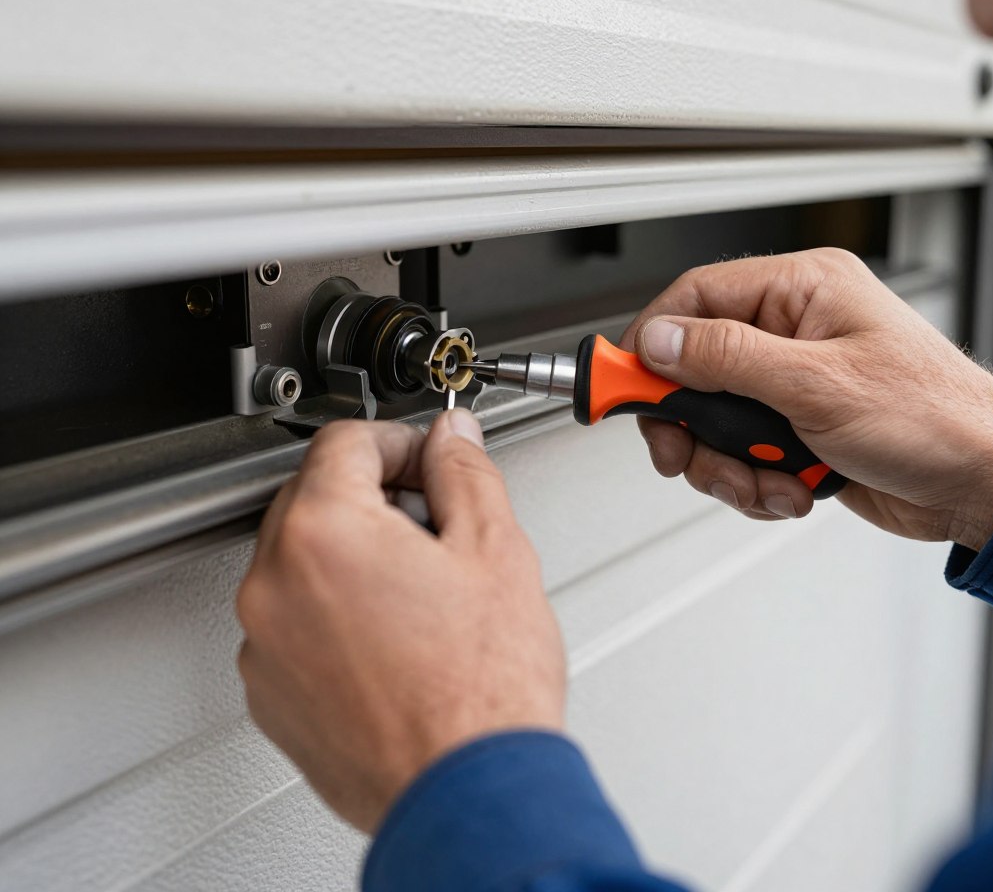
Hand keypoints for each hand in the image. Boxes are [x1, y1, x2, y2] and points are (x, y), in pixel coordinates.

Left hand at [236, 411, 564, 832]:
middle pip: (313, 494)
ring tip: (416, 588)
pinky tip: (389, 634)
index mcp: (324, 531)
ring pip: (298, 558)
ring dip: (348, 552)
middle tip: (430, 524)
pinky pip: (289, 619)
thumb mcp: (494, 549)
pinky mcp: (267, 690)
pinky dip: (328, 610)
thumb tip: (449, 434)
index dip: (397, 441)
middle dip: (371, 495)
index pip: (344, 440)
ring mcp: (263, 641)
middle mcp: (274, 582)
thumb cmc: (482, 689)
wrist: (467, 792)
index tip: (424, 462)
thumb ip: (463, 471)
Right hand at [621, 248, 992, 549]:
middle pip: (693, 366)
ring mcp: (791, 383)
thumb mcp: (818, 385)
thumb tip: (659, 340)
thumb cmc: (935, 419)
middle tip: (682, 452)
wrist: (984, 485)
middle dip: (688, 422)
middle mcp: (793, 331)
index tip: (620, 383)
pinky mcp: (794, 428)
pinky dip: (753, 481)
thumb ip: (727, 357)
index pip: (696, 298)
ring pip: (711, 419)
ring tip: (762, 479)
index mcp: (802, 291)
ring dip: (726, 463)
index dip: (651, 341)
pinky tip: (790, 488)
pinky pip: (739, 452)